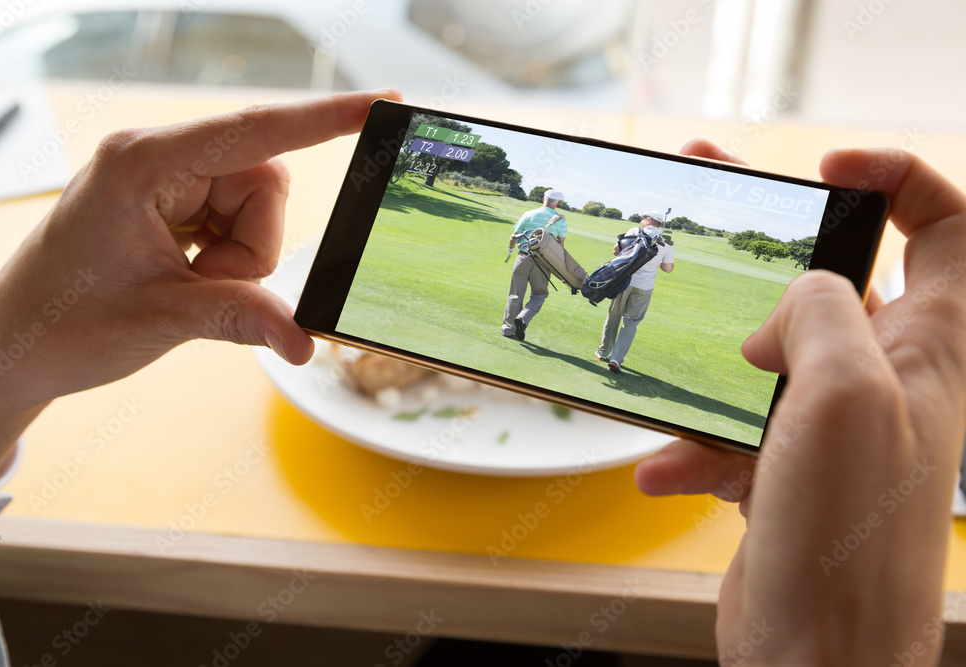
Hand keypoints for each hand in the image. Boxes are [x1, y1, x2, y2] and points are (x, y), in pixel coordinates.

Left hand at [0, 89, 401, 470]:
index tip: (382, 102)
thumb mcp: (162, 319)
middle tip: (202, 282)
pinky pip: (238, 223)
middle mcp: (157, 158)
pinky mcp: (172, 204)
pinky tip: (184, 277)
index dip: (324, 119)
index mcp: (143, 163)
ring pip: (257, 207)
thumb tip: (306, 340)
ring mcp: (165, 181)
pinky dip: (228, 259)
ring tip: (185, 285)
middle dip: (252, 244)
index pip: (255, 133)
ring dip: (239, 257)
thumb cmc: (64, 323)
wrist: (16, 347)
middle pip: (264, 180)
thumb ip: (241, 317)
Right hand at [636, 140, 965, 664]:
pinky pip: (734, 432)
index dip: (899, 178)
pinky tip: (663, 467)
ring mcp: (833, 428)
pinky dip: (695, 445)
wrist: (816, 659)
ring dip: (711, 350)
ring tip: (650, 328)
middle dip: (767, 237)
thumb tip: (785, 307)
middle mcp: (886, 380)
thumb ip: (823, 314)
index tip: (824, 169)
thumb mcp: (844, 395)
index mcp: (927, 346)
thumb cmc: (848, 537)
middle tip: (703, 193)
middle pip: (833, 277)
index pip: (948, 226)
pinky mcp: (787, 472)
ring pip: (770, 353)